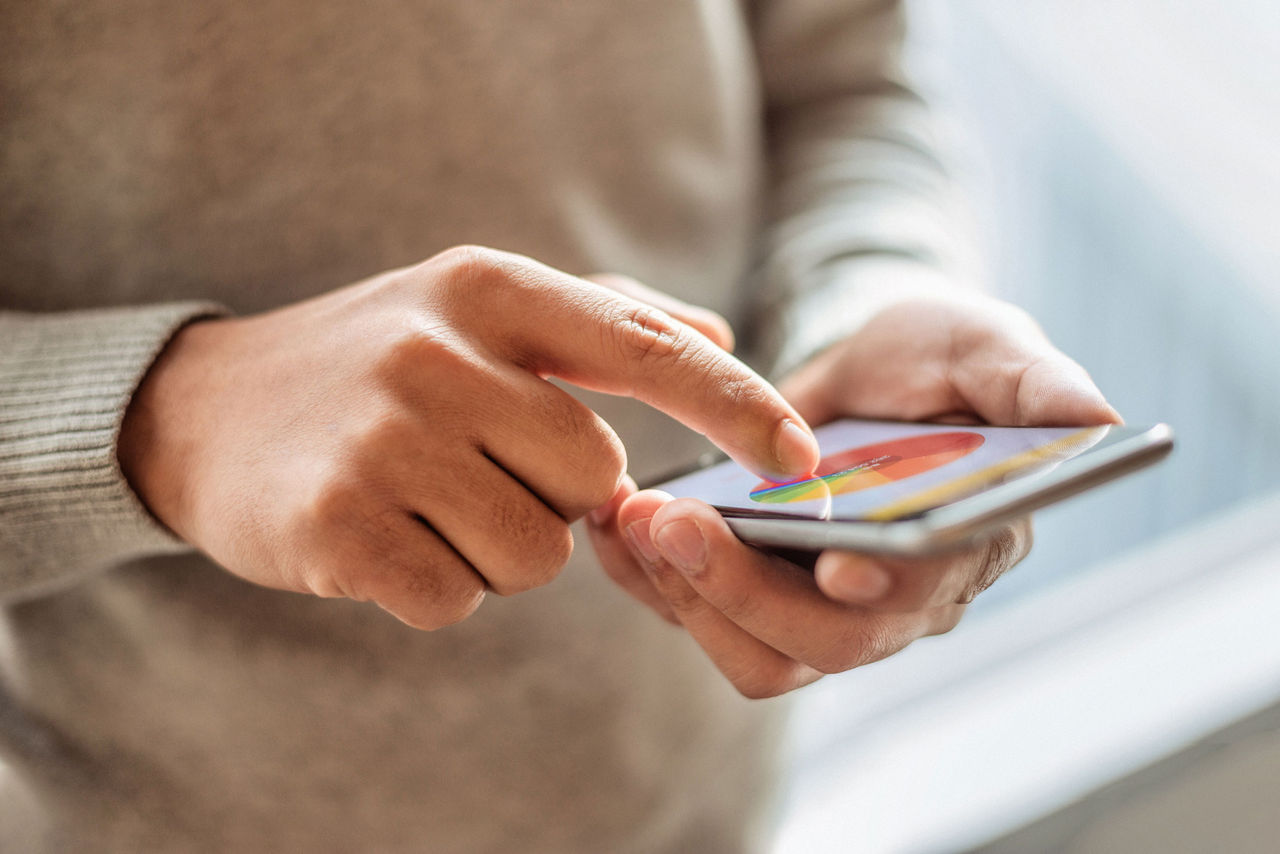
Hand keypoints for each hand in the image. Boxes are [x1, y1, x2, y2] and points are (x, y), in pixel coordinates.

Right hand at [118, 246, 817, 628]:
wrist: (206, 410)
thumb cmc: (377, 361)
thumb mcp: (479, 306)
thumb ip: (606, 317)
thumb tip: (717, 330)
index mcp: (491, 289)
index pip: (649, 350)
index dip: (738, 406)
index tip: (803, 459)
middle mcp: (440, 354)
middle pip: (596, 481)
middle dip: (557, 496)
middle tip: (477, 467)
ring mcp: (383, 441)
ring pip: (535, 554)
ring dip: (497, 548)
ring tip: (425, 500)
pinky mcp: (335, 527)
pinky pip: (457, 600)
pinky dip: (434, 587)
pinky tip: (381, 537)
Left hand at [588, 291, 1118, 696]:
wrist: (868, 369)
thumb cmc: (938, 359)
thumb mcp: (986, 344)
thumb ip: (1031, 380)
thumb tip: (1096, 417)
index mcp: (963, 546)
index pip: (924, 594)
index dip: (881, 587)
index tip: (833, 558)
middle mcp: (893, 599)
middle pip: (820, 645)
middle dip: (742, 590)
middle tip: (674, 520)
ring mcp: (817, 607)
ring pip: (753, 654)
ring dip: (685, 594)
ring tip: (634, 517)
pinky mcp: (755, 592)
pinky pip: (697, 617)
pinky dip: (649, 579)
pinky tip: (618, 521)